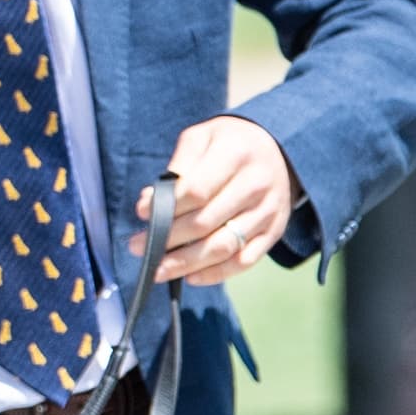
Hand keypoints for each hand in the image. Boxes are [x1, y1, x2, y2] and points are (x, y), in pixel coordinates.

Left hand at [128, 115, 300, 285]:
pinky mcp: (274, 232)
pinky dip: (217, 273)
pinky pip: (245, 261)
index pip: (197, 190)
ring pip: (224, 247)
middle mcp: (256, 186)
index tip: (142, 214)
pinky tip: (191, 277)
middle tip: (137, 247)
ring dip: (187, 263)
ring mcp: (268, 212)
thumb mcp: (201, 137)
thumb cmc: (228, 143)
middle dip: (168, 239)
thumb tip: (149, 202)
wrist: (278, 148)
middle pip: (206, 222)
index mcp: (236, 156)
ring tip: (158, 270)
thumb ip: (176, 167)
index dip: (167, 206)